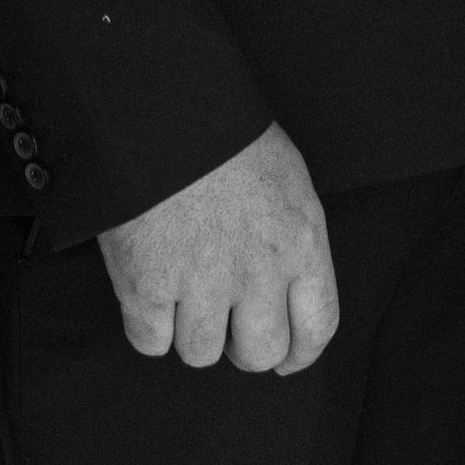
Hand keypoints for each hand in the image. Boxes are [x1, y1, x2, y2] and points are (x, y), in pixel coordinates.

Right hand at [98, 123, 337, 375]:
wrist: (163, 108)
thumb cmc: (225, 133)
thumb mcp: (285, 178)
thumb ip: (291, 237)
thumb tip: (287, 287)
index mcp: (300, 239)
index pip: (318, 325)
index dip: (301, 351)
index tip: (288, 357)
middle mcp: (258, 271)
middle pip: (259, 353)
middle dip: (244, 346)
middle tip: (227, 323)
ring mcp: (201, 283)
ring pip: (201, 353)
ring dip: (191, 330)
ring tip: (184, 289)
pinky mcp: (146, 287)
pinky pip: (151, 342)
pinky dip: (148, 324)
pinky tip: (151, 288)